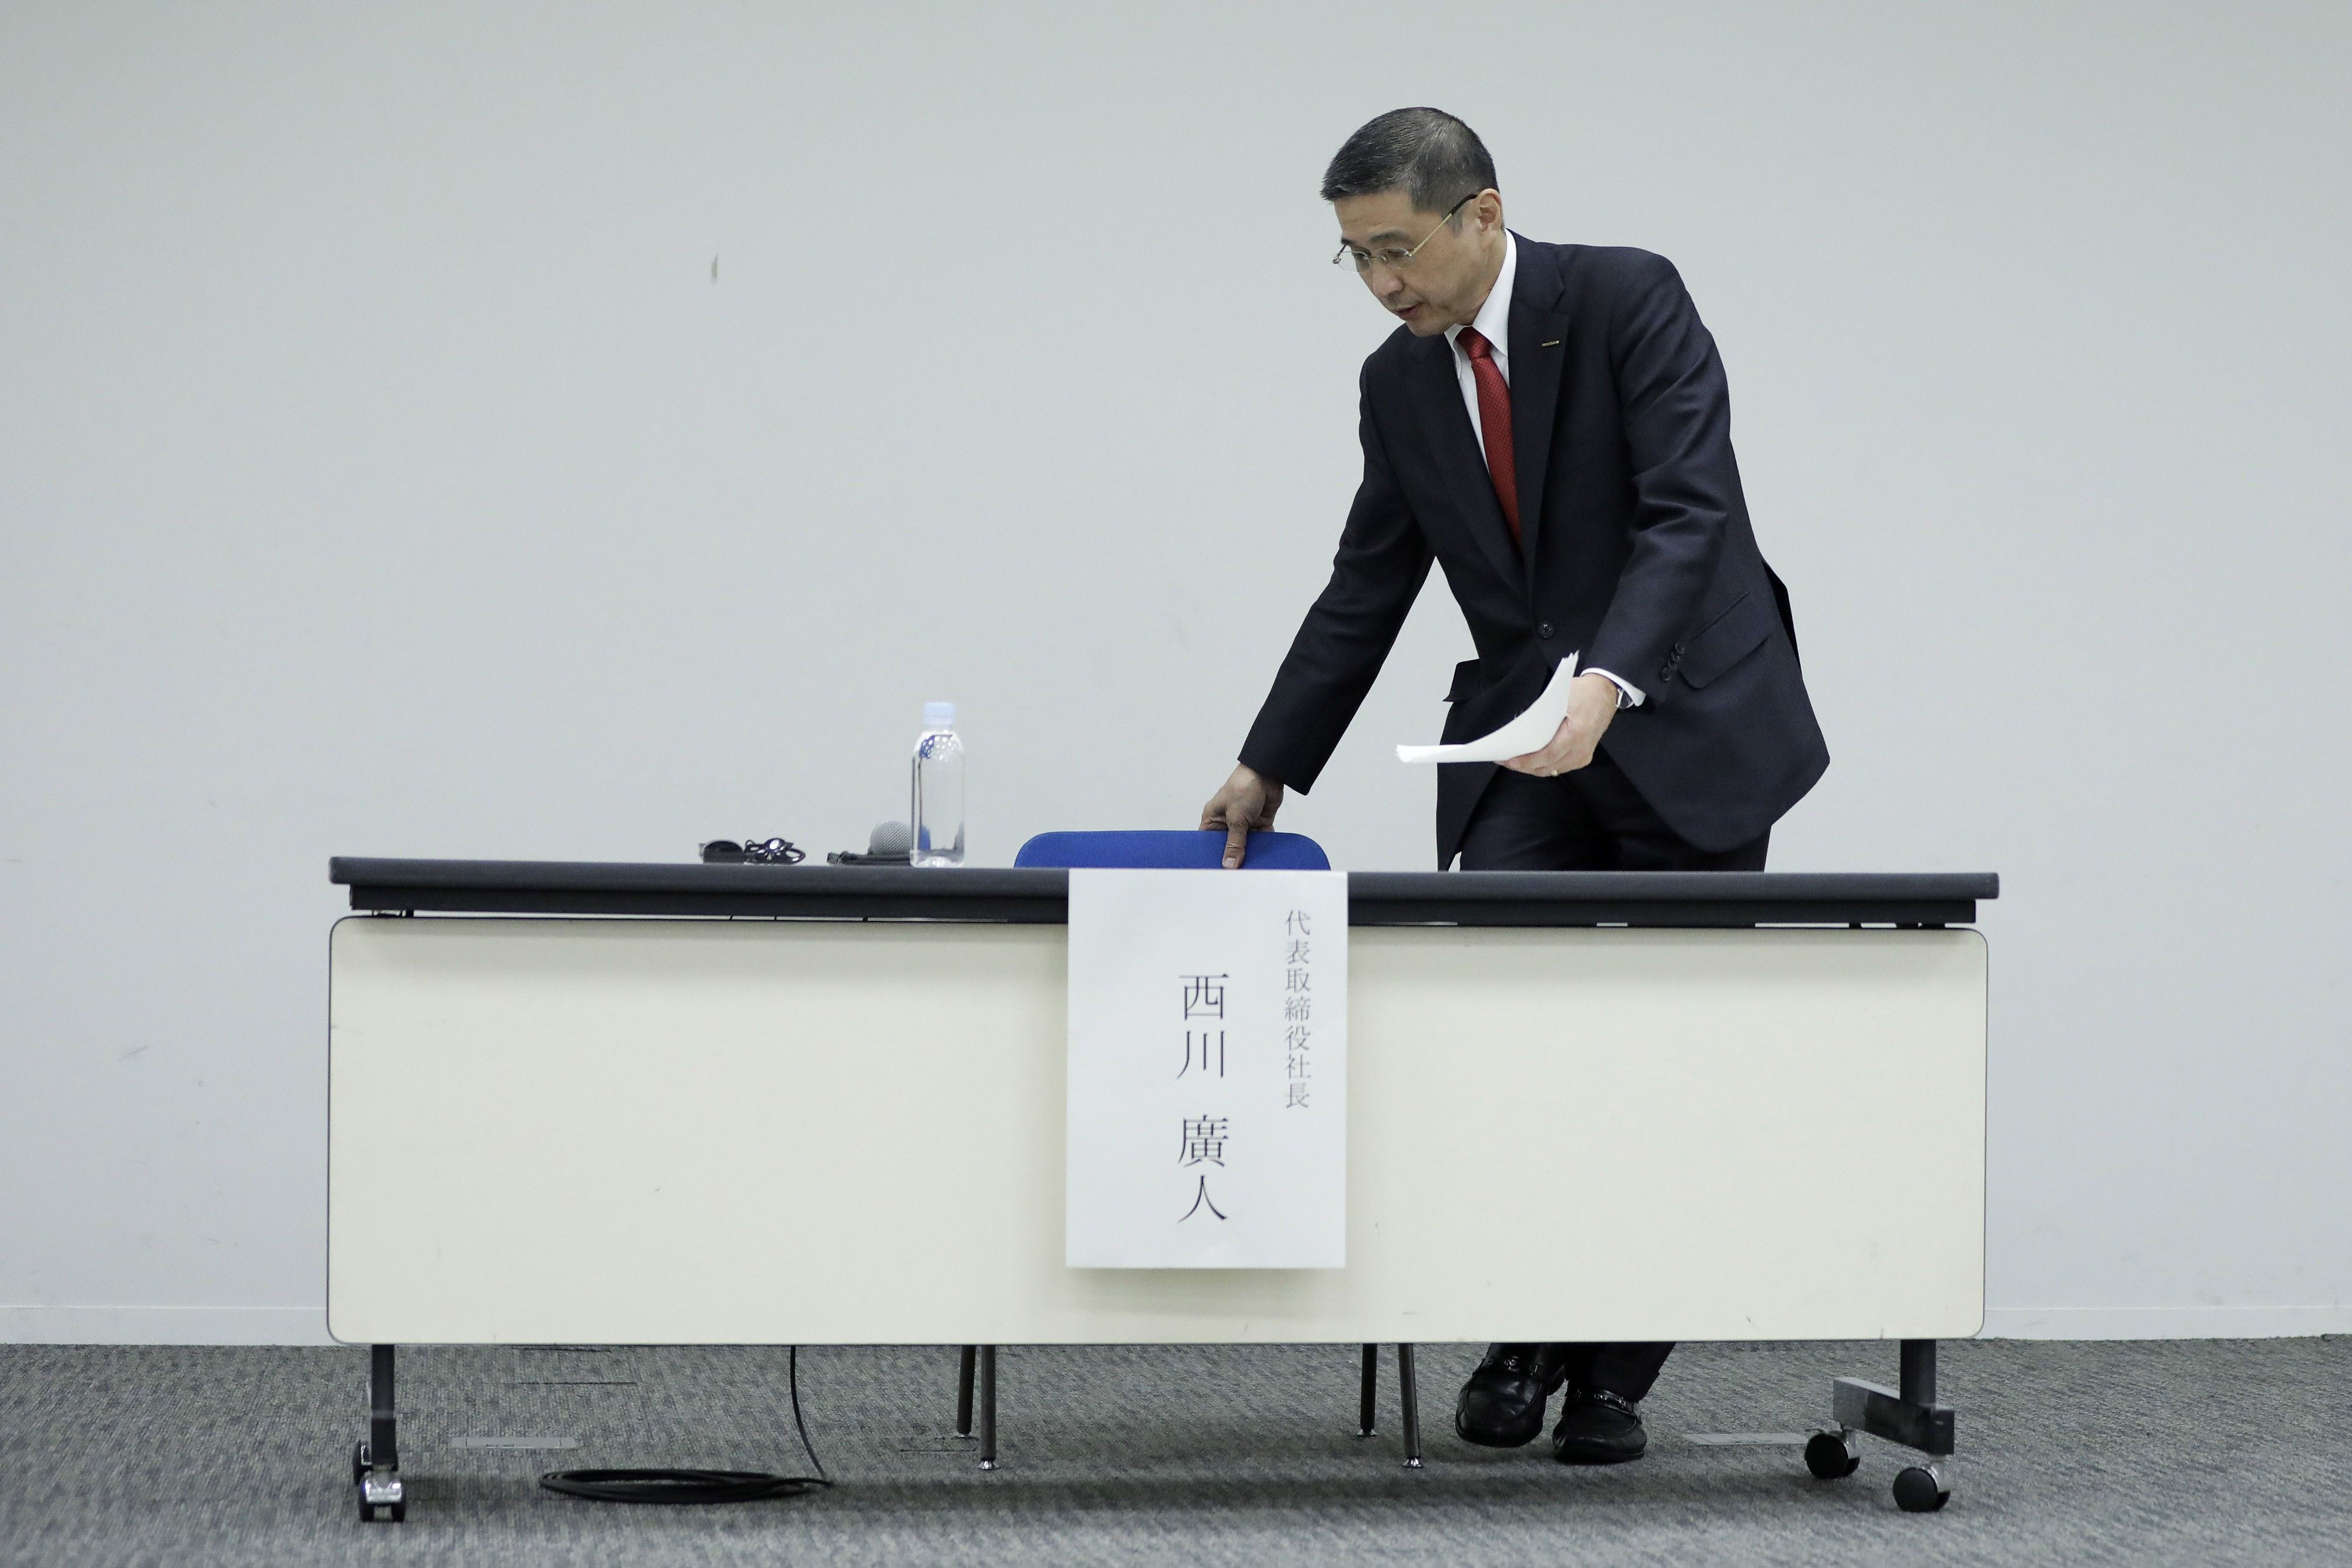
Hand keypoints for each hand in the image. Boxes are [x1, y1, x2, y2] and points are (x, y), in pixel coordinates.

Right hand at [1200, 763, 1284, 867]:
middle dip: (1234, 857)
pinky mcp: (1259, 823)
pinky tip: (1266, 857)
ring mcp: (1244, 823)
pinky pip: (1261, 840)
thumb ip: (1234, 843)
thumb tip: (1229, 864)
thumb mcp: (1236, 818)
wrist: (1269, 773)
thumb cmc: (1243, 787)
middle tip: (1237, 874)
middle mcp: (1227, 822)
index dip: (1213, 856)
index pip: (1209, 843)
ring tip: (1253, 868)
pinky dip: (1264, 846)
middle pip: (1229, 846)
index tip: (1218, 871)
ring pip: (1246, 845)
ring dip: (1251, 852)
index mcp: (1213, 819)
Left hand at [1500, 672, 1620, 776]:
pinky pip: (1560, 767)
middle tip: (1505, 761)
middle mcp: (1582, 749)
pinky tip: (1532, 761)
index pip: (1548, 754)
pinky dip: (1544, 765)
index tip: (1510, 760)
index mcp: (1577, 733)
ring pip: (1553, 770)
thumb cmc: (1584, 692)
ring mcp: (1584, 755)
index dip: (1527, 761)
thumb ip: (1542, 715)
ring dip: (1533, 767)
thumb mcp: (1560, 698)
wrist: (1606, 692)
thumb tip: (1521, 729)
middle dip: (1525, 766)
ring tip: (1515, 761)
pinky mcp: (1584, 756)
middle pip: (1548, 767)